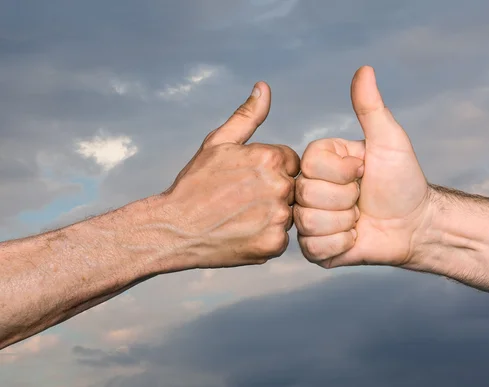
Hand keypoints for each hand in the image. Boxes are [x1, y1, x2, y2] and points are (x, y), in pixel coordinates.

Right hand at [154, 82, 299, 269]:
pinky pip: (281, 238)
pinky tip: (242, 232)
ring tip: (240, 216)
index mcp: (271, 158)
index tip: (247, 179)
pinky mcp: (274, 244)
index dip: (269, 169)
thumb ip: (247, 115)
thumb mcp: (218, 142)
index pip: (290, 161)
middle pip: (292, 187)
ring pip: (289, 213)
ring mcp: (278, 218)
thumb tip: (264, 87)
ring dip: (271, 215)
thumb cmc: (194, 184)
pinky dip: (265, 236)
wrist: (174, 229)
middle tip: (242, 200)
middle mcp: (280, 186)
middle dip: (272, 191)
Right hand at [294, 66, 430, 268]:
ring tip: (358, 219)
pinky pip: (313, 248)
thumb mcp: (388, 140)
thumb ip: (370, 107)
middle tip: (362, 199)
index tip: (364, 171)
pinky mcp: (314, 248)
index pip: (310, 163)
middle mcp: (309, 188)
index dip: (342, 172)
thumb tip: (365, 69)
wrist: (415, 225)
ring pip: (308, 222)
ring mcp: (309, 219)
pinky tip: (354, 238)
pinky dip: (340, 245)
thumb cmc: (404, 181)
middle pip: (307, 194)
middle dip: (345, 200)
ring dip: (344, 223)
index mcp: (320, 162)